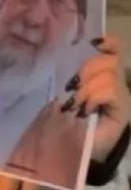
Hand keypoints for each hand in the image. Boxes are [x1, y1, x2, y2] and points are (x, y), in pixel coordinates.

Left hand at [66, 36, 130, 161]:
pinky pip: (110, 91)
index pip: (114, 49)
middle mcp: (117, 82)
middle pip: (109, 60)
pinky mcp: (123, 112)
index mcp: (102, 74)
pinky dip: (94, 97)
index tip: (95, 42)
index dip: (107, 43)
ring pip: (109, 75)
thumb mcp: (67, 90)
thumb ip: (74, 74)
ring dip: (87, 88)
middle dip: (87, 70)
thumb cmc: (66, 117)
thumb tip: (73, 57)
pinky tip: (86, 110)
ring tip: (77, 103)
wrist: (71, 147)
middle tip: (73, 88)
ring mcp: (122, 97)